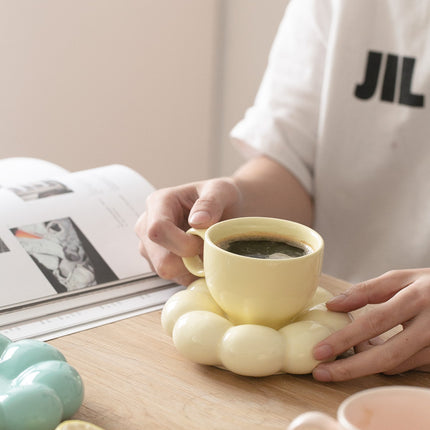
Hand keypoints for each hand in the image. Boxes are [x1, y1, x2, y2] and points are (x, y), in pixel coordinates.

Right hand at [134, 178, 240, 285]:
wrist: (225, 208)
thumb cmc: (220, 197)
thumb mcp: (221, 191)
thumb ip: (210, 203)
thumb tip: (198, 221)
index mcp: (159, 203)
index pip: (157, 231)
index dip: (182, 243)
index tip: (203, 241)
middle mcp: (148, 226)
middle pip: (161, 260)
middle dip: (190, 260)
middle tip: (208, 247)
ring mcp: (151, 247)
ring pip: (168, 272)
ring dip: (193, 268)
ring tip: (206, 249)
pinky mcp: (159, 263)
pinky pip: (176, 279)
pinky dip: (193, 274)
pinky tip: (202, 258)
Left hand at [312, 269, 429, 380]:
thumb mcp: (401, 278)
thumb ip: (367, 290)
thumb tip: (333, 305)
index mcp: (416, 298)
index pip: (373, 322)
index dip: (344, 339)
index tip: (319, 351)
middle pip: (386, 355)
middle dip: (350, 368)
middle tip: (322, 372)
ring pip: (395, 364)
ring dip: (366, 362)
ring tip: (352, 348)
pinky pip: (406, 366)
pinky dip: (385, 361)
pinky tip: (374, 348)